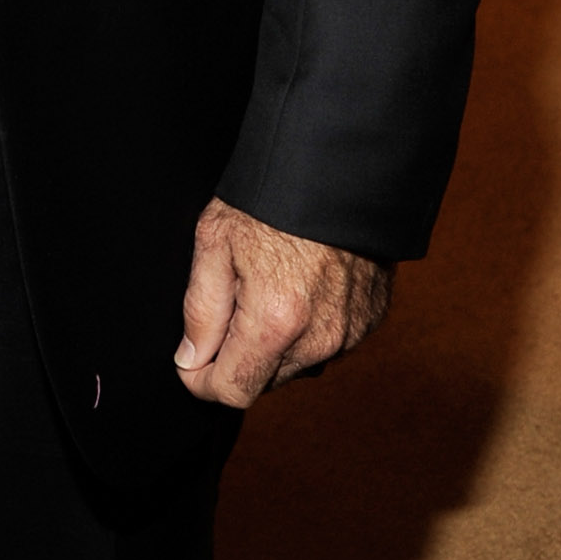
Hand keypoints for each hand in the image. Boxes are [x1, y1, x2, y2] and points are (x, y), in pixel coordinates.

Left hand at [175, 196, 391, 407]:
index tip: (190, 363)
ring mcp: (351, 332)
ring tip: (267, 285)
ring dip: (274, 344)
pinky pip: (328, 343)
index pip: (233, 390)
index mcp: (275, 321)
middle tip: (229, 303)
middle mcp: (320, 338)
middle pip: (264, 380)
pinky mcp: (371, 320)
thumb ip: (200, 308)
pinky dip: (308, 328)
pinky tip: (300, 285)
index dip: (201, 381)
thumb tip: (191, 358)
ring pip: (296, 364)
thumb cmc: (274, 196)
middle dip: (237, 357)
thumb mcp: (214, 240)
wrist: (340, 168)